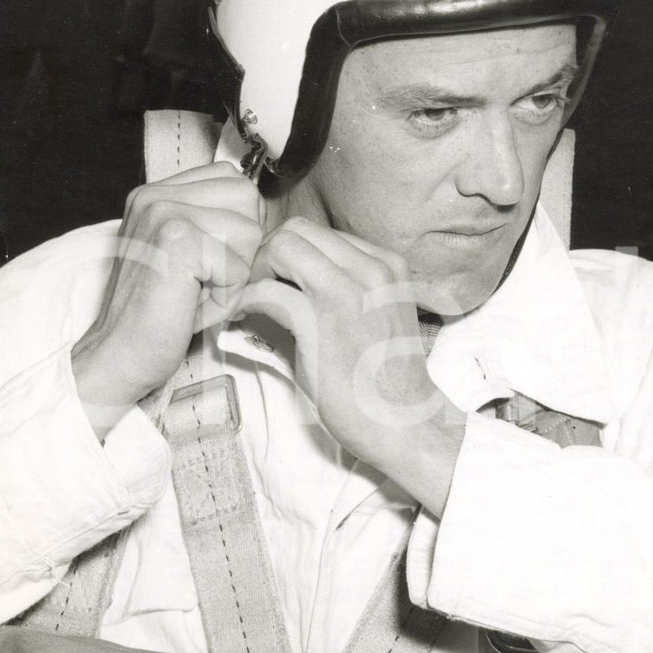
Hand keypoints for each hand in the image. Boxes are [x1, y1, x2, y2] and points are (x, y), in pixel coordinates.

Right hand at [72, 162, 264, 436]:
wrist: (118, 355)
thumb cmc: (158, 314)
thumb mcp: (185, 254)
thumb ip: (212, 223)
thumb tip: (261, 210)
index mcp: (156, 193)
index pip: (232, 179)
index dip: (239, 223)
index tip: (208, 262)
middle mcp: (157, 194)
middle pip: (248, 198)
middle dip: (243, 245)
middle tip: (207, 279)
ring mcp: (165, 213)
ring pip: (250, 230)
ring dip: (237, 271)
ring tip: (200, 292)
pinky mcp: (178, 240)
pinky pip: (239, 264)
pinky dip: (227, 295)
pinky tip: (195, 306)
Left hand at [239, 217, 465, 514]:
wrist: (405, 423)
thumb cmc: (386, 378)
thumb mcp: (377, 314)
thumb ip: (341, 289)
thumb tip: (288, 277)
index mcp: (386, 264)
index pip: (322, 233)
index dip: (293, 255)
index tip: (281, 282)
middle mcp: (370, 268)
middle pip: (297, 229)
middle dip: (271, 255)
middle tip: (262, 288)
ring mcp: (347, 290)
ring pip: (282, 246)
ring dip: (259, 272)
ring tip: (255, 302)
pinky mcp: (321, 320)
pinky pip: (267, 291)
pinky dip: (249, 302)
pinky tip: (248, 318)